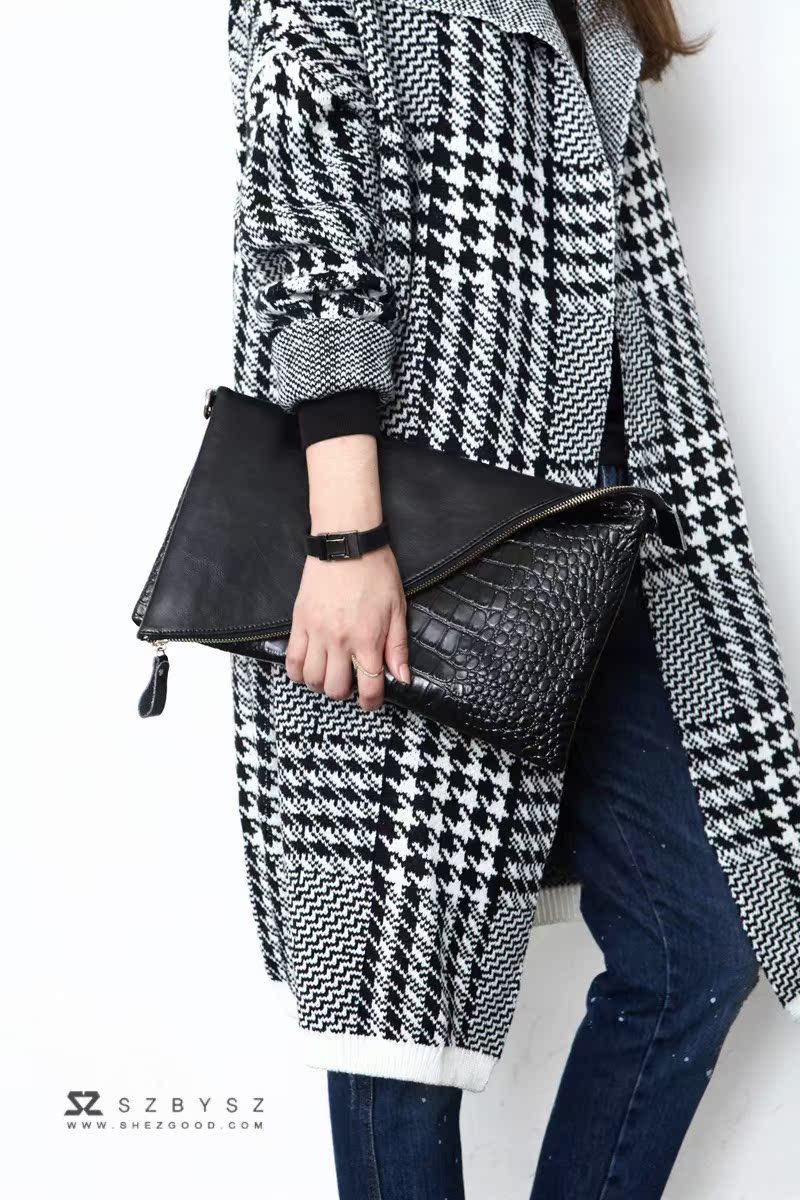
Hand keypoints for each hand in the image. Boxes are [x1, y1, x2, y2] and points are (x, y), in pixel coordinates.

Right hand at [284, 432, 410, 710]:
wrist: (346, 544)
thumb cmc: (375, 572)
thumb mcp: (397, 609)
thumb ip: (397, 647)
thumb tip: (402, 677)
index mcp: (368, 638)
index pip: (369, 687)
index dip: (371, 702)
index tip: (372, 699)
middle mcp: (340, 640)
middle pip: (335, 688)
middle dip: (345, 693)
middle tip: (352, 682)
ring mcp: (316, 632)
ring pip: (312, 679)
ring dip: (322, 683)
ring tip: (331, 673)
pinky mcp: (299, 622)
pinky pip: (291, 660)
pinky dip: (299, 671)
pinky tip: (309, 667)